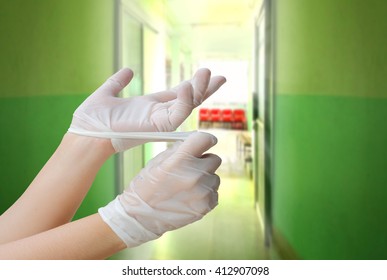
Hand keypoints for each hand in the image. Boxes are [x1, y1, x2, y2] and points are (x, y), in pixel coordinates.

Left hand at [69, 68, 225, 151]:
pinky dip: (185, 100)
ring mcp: (161, 121)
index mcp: (151, 106)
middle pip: (190, 100)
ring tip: (208, 73)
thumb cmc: (93, 119)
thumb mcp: (108, 92)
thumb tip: (128, 69)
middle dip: (206, 88)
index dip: (193, 84)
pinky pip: (178, 113)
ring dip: (200, 89)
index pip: (178, 94)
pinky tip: (189, 85)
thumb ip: (119, 81)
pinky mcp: (159, 127)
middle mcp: (159, 114)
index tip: (207, 73)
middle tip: (222, 77)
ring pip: (188, 105)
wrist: (86, 134)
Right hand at [98, 132, 220, 246]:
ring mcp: (202, 191)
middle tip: (190, 170)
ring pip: (214, 177)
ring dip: (205, 180)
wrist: (141, 217)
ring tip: (187, 187)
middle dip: (204, 162)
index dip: (206, 140)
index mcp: (180, 160)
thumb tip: (194, 141)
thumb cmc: (146, 187)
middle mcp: (194, 174)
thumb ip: (178, 149)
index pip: (206, 139)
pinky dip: (205, 194)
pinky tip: (189, 198)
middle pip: (214, 159)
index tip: (205, 143)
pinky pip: (214, 193)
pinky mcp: (206, 205)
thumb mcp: (157, 162)